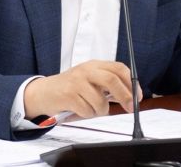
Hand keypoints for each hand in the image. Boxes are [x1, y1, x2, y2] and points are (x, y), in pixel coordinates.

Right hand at [23, 60, 141, 119]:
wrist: (44, 92)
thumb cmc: (71, 87)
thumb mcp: (90, 79)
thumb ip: (108, 84)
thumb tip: (131, 95)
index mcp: (95, 65)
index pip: (119, 68)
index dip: (131, 83)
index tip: (137, 96)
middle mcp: (86, 70)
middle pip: (112, 80)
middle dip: (125, 96)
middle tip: (130, 107)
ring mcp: (77, 82)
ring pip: (100, 102)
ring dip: (100, 111)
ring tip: (90, 108)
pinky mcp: (68, 95)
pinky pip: (87, 111)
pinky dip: (87, 115)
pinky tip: (80, 109)